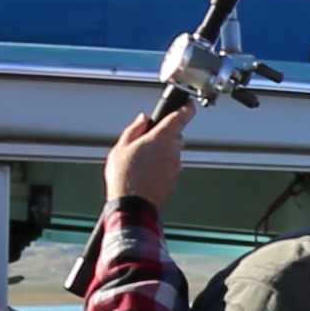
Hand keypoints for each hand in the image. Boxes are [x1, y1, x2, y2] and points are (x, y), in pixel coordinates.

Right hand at [101, 101, 188, 215]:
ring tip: (141, 161)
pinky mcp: (174, 180)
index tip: (188, 103)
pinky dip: (161, 166)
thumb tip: (142, 119)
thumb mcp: (121, 148)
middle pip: (175, 135)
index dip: (186, 107)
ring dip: (161, 152)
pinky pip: (170, 167)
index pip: (181, 117)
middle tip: (145, 141)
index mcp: (162, 138)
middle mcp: (173, 152)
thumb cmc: (125, 179)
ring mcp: (176, 167)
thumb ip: (134, 129)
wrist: (132, 206)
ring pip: (172, 152)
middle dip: (163, 135)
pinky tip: (146, 173)